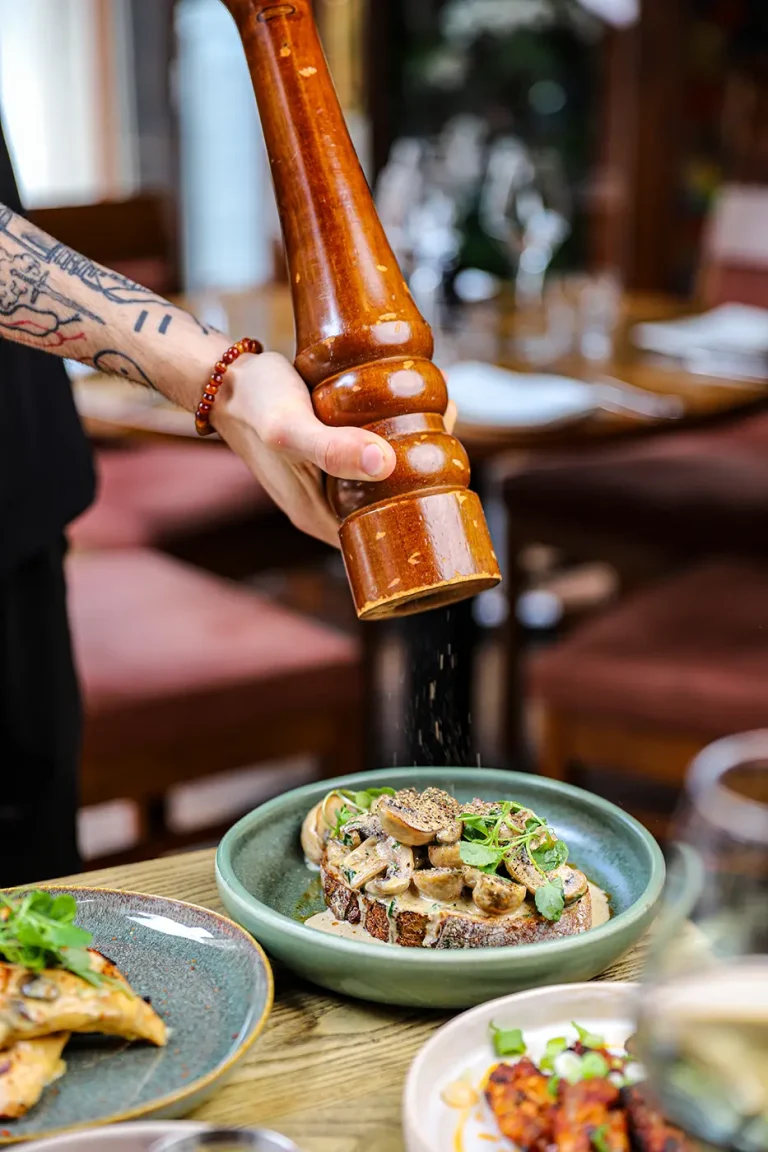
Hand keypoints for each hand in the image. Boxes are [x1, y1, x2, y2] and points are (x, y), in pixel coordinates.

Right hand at [212, 351, 456, 546]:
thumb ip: (333, 449)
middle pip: (386, 507)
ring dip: (410, 458)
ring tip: (436, 425)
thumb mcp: (291, 428)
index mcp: (319, 518)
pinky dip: (390, 441)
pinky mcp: (325, 457)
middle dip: (422, 482)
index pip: (383, 536)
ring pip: (380, 481)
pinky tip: (409, 415)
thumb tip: (386, 463)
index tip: (447, 482)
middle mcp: (324, 507)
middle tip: (447, 442)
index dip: (418, 516)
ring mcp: (324, 483)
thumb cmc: (253, 402)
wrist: (221, 377)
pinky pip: (367, 458)